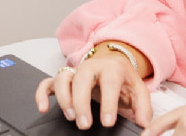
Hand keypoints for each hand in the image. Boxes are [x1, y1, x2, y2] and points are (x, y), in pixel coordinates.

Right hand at [33, 47, 151, 129]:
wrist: (112, 61)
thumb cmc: (122, 78)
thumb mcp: (138, 89)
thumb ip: (142, 107)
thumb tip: (144, 123)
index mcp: (111, 69)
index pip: (109, 83)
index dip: (108, 103)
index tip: (107, 122)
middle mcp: (91, 67)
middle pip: (82, 79)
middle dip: (81, 102)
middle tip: (84, 124)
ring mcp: (75, 71)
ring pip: (62, 78)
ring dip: (63, 97)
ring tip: (69, 116)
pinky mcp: (63, 77)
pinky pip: (47, 82)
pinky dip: (42, 94)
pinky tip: (43, 108)